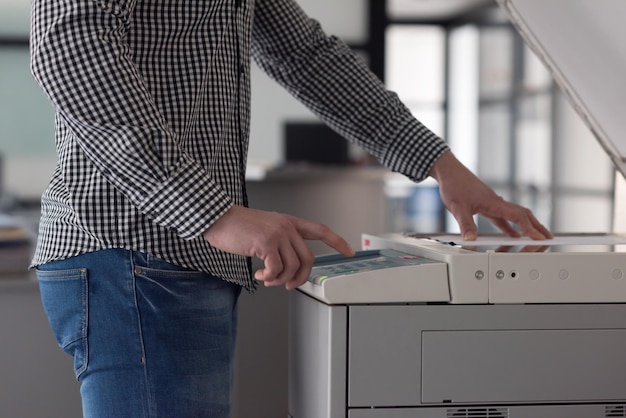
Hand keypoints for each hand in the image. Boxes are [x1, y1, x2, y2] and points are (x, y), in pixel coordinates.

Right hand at [203, 205, 354, 289]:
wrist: (218, 218)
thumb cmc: (237, 226)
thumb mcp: (265, 229)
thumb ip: (279, 242)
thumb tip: (286, 268)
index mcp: (289, 222)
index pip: (321, 230)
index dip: (337, 242)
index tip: (349, 251)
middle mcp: (287, 227)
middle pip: (308, 258)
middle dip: (301, 277)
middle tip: (289, 285)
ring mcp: (278, 234)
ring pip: (292, 267)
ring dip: (280, 280)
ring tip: (267, 279)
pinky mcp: (266, 243)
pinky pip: (276, 270)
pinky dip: (269, 278)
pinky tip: (259, 275)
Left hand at [429, 151, 552, 240]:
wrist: (449, 172)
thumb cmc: (454, 185)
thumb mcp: (457, 207)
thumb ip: (465, 224)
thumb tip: (471, 239)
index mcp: (494, 202)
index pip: (517, 216)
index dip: (529, 228)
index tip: (539, 238)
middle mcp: (497, 202)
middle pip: (523, 214)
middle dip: (536, 226)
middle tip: (548, 237)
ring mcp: (493, 203)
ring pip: (515, 215)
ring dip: (526, 226)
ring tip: (535, 237)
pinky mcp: (487, 205)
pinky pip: (503, 217)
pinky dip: (510, 227)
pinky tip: (512, 235)